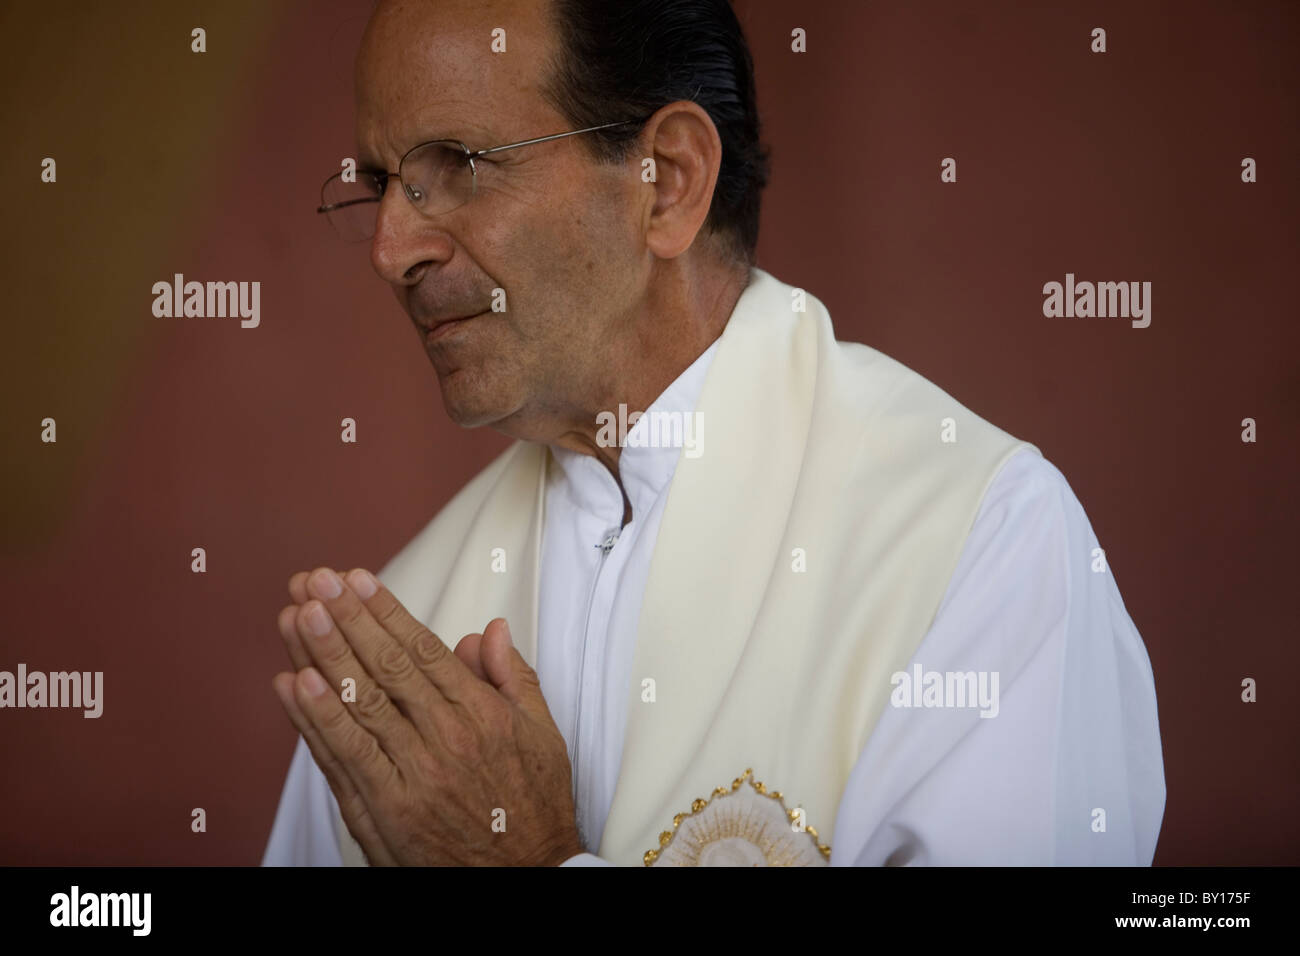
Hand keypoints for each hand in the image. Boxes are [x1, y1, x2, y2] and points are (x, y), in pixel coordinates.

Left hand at [272, 567, 583, 865]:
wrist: (527, 879)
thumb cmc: (533, 807)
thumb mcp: (542, 734)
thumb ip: (514, 678)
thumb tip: (489, 632)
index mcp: (482, 714)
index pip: (424, 649)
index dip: (385, 611)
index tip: (357, 579)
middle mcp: (447, 739)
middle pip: (387, 666)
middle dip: (346, 618)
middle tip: (315, 580)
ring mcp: (414, 775)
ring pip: (360, 703)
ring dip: (323, 655)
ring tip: (297, 615)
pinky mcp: (387, 811)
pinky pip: (345, 756)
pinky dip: (316, 719)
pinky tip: (294, 684)